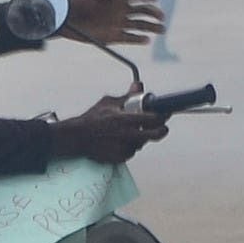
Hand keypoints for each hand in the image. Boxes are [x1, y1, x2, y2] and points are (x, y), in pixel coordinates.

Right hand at [57, 101, 171, 164]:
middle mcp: (126, 134)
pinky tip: (121, 139)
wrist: (78, 138)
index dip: (162, 116)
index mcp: (124, 119)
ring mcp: (124, 147)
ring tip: (130, 131)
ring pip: (142, 142)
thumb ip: (127, 96)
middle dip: (161, 130)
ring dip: (141, 137)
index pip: (152, 118)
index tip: (165, 114)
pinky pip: (132, 151)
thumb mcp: (109, 103)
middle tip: (163, 128)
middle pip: (154, 134)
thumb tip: (139, 84)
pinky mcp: (120, 157)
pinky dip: (130, 145)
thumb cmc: (93, 118)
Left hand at [65, 0, 163, 45]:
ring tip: (161, 29)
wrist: (66, 19)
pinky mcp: (114, 36)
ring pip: (140, 26)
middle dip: (154, 13)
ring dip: (152, 27)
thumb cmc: (78, 2)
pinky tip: (146, 39)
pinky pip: (130, 38)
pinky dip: (138, 39)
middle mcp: (121, 11)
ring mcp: (119, 24)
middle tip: (161, 16)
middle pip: (143, 11)